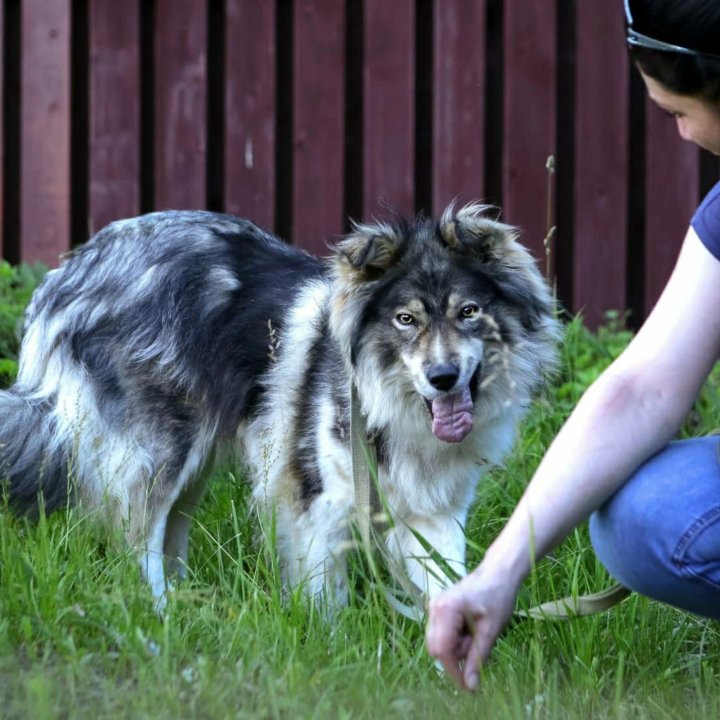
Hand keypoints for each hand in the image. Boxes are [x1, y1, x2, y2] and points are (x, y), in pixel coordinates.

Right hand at [425, 564, 518, 690]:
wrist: (498, 572)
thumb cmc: (497, 597)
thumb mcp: (490, 630)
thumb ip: (478, 658)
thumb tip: (470, 686)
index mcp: (445, 610)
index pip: (442, 651)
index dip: (454, 672)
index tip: (470, 687)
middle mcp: (434, 608)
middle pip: (437, 648)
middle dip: (457, 656)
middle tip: (479, 646)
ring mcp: (435, 607)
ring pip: (439, 642)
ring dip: (458, 647)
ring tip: (477, 633)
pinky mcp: (439, 608)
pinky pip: (442, 633)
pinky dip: (456, 638)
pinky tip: (471, 628)